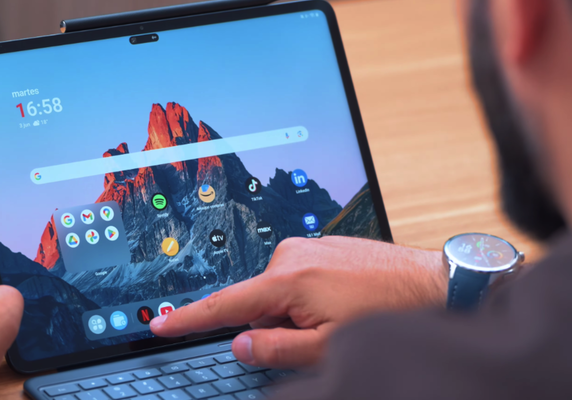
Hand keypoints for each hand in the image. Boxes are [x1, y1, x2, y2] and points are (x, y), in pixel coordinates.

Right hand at [150, 236, 446, 369]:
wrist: (435, 283)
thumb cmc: (387, 311)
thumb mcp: (328, 347)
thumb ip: (276, 348)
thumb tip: (240, 344)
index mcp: (288, 279)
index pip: (224, 305)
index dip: (188, 319)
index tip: (160, 324)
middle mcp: (290, 254)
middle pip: (257, 304)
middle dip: (274, 326)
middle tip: (316, 337)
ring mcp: (307, 247)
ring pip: (279, 294)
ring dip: (295, 314)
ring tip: (337, 318)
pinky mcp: (321, 247)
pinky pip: (297, 280)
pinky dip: (307, 300)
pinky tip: (340, 305)